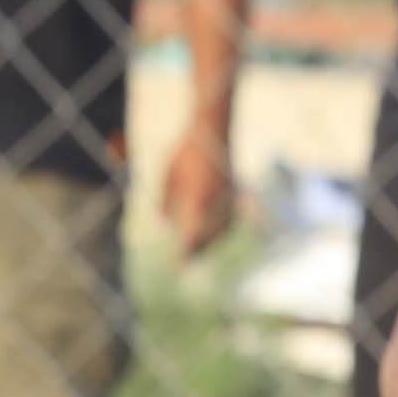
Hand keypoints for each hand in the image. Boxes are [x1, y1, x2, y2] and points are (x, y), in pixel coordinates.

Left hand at [158, 122, 234, 256]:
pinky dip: (221, 228)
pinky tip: (216, 231)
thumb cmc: (186, 150)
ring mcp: (227, 198)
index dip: (185, 254)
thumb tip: (163, 223)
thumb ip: (165, 200)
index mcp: (195, 200)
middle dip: (198, 251)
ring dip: (210, 241)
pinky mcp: (234, 192)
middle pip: (207, 237)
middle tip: (189, 264)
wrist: (214, 127)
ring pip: (220, 228)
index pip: (190, 236)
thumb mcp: (167, 174)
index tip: (180, 268)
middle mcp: (214, 203)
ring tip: (202, 251)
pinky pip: (228, 218)